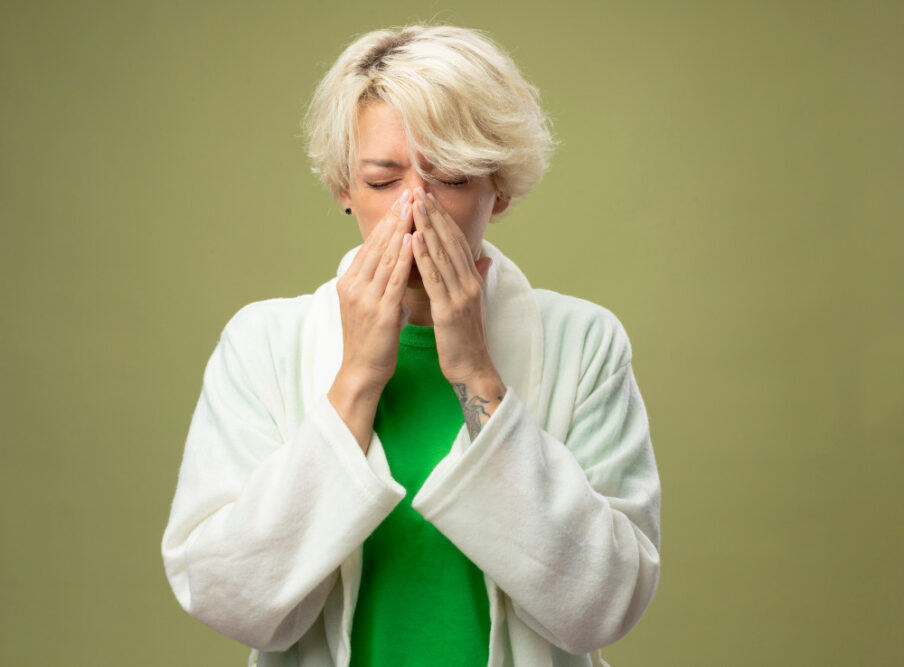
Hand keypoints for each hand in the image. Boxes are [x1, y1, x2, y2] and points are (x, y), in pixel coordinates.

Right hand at [328, 191, 413, 448]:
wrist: (362, 372)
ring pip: (385, 256)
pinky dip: (403, 258)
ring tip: (414, 207)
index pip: (372, 245)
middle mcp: (354, 285)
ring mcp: (365, 297)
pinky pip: (393, 279)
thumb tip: (394, 263)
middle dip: (395, 218)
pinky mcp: (379, 311)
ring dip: (401, 230)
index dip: (388, 222)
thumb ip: (380, 282)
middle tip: (410, 193)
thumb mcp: (373, 305)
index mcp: (351, 282)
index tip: (403, 201)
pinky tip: (413, 240)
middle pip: (377, 244)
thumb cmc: (372, 341)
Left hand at [411, 188, 505, 438]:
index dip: (442, 218)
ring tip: (413, 205)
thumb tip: (485, 259)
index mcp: (471, 280)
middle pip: (450, 241)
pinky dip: (424, 256)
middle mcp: (469, 282)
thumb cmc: (467, 339)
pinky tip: (413, 239)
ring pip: (442, 254)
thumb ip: (476, 279)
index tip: (428, 197)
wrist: (473, 370)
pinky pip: (435, 278)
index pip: (455, 241)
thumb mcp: (472, 304)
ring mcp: (461, 295)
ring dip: (427, 227)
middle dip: (433, 214)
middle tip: (418, 190)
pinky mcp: (449, 309)